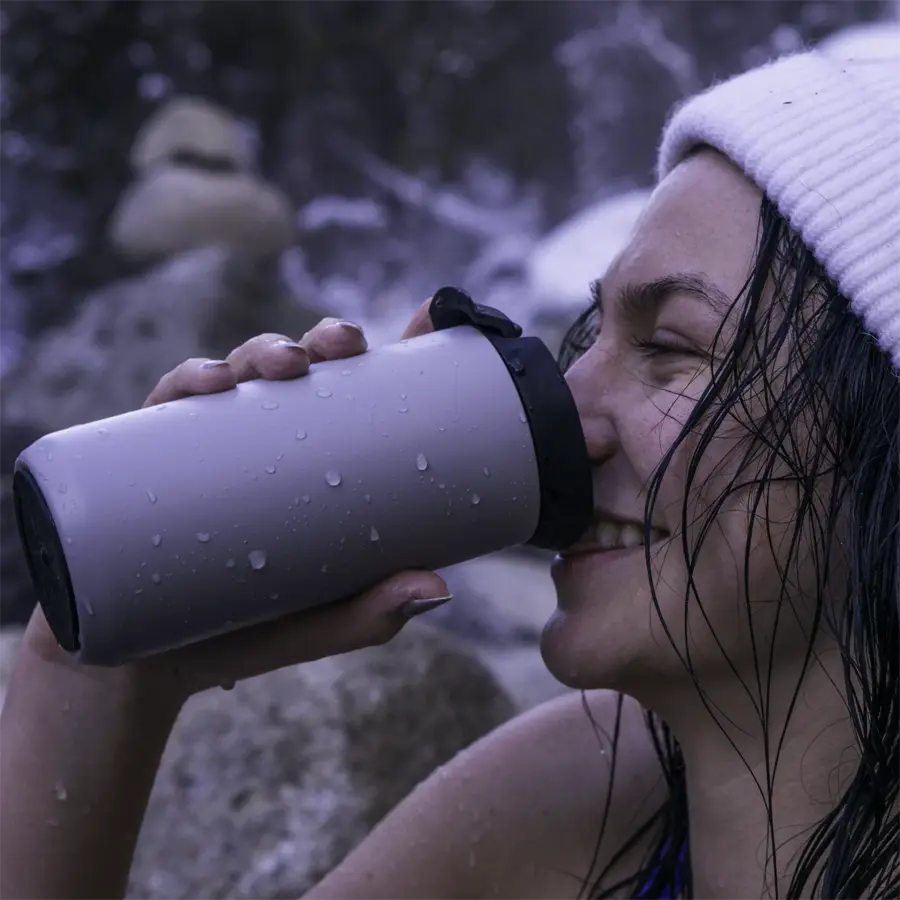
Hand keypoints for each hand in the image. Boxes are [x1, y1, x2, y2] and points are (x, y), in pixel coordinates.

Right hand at [24, 306, 447, 703]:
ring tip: (286, 366)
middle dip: (323, 341)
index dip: (390, 351)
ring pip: (236, 374)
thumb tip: (437, 588)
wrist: (142, 673)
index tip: (428, 317)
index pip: (355, 394)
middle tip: (346, 347)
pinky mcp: (148, 461)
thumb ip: (373, 613)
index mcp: (311, 465)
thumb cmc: (243, 636)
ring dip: (261, 351)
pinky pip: (165, 406)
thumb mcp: (321, 624)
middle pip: (298, 370)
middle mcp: (261, 444)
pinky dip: (186, 383)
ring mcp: (206, 448)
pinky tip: (208, 386)